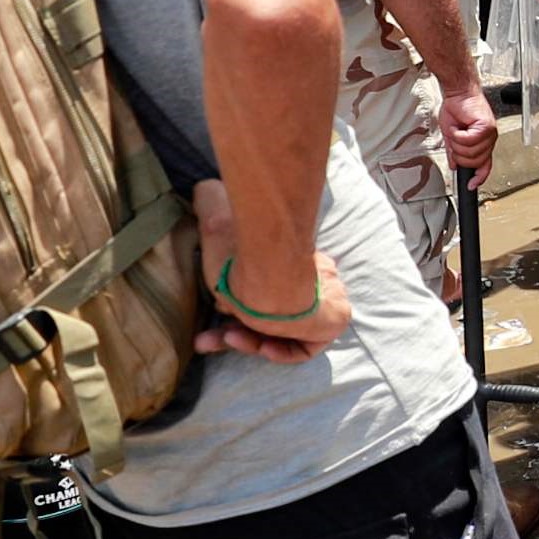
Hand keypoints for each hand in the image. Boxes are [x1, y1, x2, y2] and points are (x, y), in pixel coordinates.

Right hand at [190, 180, 351, 359]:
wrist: (270, 270)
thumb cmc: (240, 250)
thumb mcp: (217, 222)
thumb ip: (212, 204)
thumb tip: (204, 188)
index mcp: (288, 262)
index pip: (266, 289)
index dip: (235, 305)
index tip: (215, 310)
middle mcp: (307, 280)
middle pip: (271, 315)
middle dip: (238, 330)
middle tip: (208, 338)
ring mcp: (323, 300)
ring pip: (283, 331)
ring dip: (252, 340)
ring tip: (227, 337)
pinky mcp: (334, 320)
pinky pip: (305, 346)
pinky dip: (281, 350)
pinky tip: (262, 347)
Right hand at [439, 82, 498, 177]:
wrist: (458, 93)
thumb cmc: (457, 110)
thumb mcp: (452, 135)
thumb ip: (454, 151)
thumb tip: (454, 165)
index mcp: (483, 143)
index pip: (485, 166)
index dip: (479, 177)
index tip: (471, 186)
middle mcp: (489, 140)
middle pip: (474, 162)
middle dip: (459, 156)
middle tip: (453, 142)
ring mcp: (489, 134)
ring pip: (471, 153)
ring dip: (457, 143)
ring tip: (455, 131)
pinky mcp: (486, 127)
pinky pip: (468, 141)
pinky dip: (457, 135)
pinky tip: (458, 127)